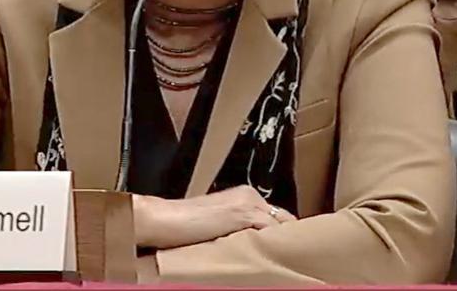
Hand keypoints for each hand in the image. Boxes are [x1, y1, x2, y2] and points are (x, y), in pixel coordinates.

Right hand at [133, 185, 296, 248]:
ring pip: (281, 224)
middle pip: (283, 218)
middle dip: (287, 237)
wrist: (164, 219)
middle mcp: (250, 195)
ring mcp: (248, 203)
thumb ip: (238, 228)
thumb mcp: (217, 224)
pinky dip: (275, 244)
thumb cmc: (184, 226)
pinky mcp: (243, 214)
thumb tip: (256, 244)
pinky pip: (271, 230)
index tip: (287, 250)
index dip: (282, 234)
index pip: (275, 216)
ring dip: (284, 242)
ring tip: (288, 261)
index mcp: (245, 195)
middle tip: (292, 257)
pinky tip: (277, 257)